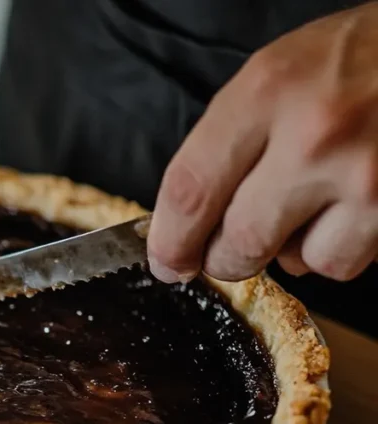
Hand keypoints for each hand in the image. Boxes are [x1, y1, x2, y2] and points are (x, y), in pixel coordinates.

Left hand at [147, 5, 377, 283]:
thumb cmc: (356, 57)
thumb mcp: (274, 76)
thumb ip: (225, 143)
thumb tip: (184, 224)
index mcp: (267, 91)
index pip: (191, 190)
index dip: (170, 240)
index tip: (168, 260)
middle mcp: (314, 135)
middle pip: (238, 241)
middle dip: (223, 257)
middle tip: (226, 247)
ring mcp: (364, 176)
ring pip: (296, 262)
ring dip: (288, 251)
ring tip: (305, 206)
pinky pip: (344, 262)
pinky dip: (335, 247)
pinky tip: (343, 207)